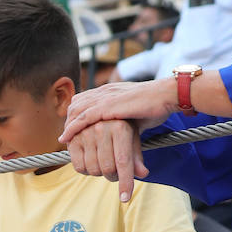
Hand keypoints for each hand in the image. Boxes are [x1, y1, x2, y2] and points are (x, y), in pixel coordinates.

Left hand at [60, 78, 177, 145]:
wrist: (167, 95)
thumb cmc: (156, 105)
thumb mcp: (134, 113)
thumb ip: (124, 121)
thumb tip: (124, 135)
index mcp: (110, 90)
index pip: (84, 99)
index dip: (76, 114)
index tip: (72, 129)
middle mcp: (104, 91)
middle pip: (76, 104)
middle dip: (68, 120)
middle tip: (66, 137)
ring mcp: (105, 97)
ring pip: (76, 111)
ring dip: (68, 126)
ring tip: (64, 141)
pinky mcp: (107, 106)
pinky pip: (83, 118)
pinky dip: (72, 129)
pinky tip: (65, 139)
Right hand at [64, 121, 147, 201]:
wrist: (99, 112)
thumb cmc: (121, 127)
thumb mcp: (132, 139)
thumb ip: (137, 158)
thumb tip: (143, 174)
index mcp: (120, 128)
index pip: (123, 162)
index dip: (125, 182)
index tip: (125, 199)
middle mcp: (101, 128)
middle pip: (108, 169)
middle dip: (113, 177)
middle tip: (116, 173)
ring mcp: (85, 133)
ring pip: (93, 169)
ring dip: (100, 174)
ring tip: (103, 165)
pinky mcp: (72, 139)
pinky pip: (79, 167)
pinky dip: (86, 171)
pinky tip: (91, 162)